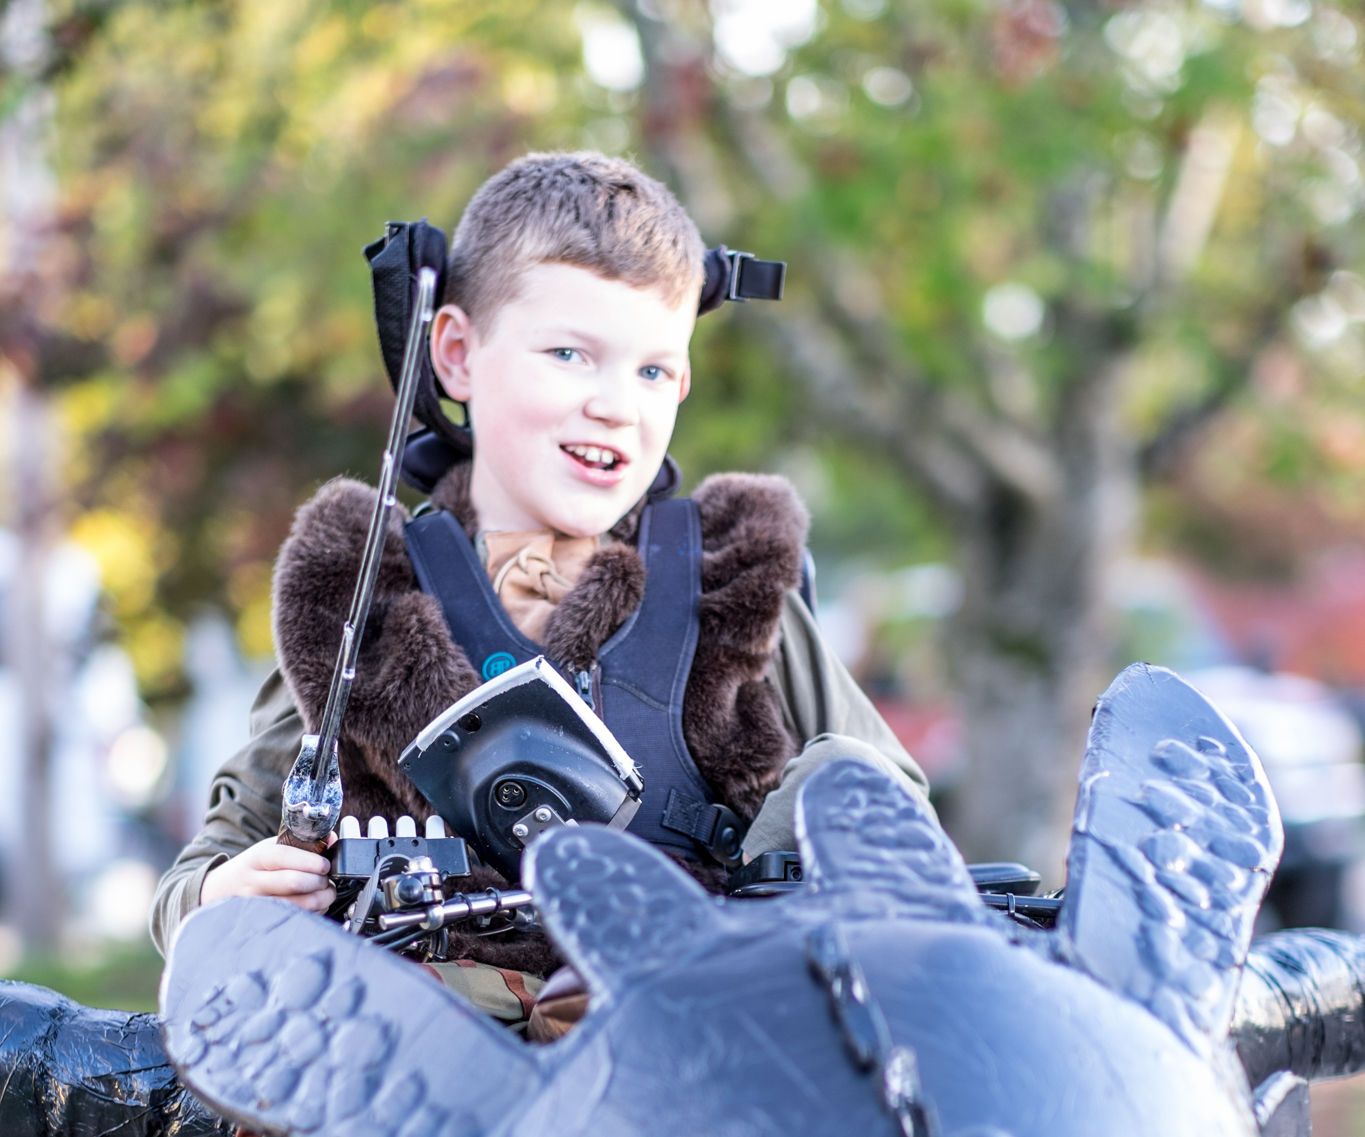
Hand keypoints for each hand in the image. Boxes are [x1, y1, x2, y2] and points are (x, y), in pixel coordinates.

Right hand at [201, 834, 336, 913]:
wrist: (219, 890)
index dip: (311, 861)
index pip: (285, 857)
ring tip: (325, 892)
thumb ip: (301, 843)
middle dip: (319, 881)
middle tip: (327, 879)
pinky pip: (294, 919)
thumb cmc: (252, 867)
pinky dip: (313, 913)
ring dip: (321, 899)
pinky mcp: (262, 922)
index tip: (325, 865)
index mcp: (258, 858)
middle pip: (293, 882)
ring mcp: (257, 905)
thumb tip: (334, 840)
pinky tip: (315, 905)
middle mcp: (254, 882)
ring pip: (297, 905)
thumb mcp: (271, 847)